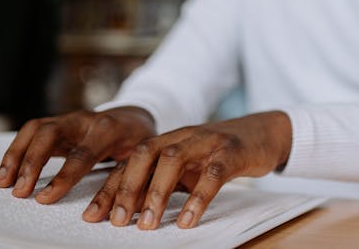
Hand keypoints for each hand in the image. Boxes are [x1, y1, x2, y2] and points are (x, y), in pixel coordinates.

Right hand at [0, 107, 155, 203]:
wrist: (136, 116)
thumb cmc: (139, 140)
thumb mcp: (143, 156)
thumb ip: (132, 176)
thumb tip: (125, 205)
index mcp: (109, 129)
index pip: (82, 154)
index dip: (62, 177)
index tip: (44, 198)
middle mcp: (85, 120)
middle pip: (51, 133)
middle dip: (33, 161)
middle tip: (20, 191)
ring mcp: (69, 120)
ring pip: (36, 129)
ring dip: (16, 155)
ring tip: (3, 182)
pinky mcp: (57, 124)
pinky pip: (31, 132)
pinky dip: (15, 150)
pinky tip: (6, 172)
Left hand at [82, 111, 291, 229]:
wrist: (265, 132)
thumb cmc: (222, 153)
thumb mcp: (191, 165)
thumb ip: (165, 180)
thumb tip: (133, 212)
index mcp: (169, 139)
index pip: (132, 160)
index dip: (111, 187)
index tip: (93, 215)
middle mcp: (183, 136)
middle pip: (145, 153)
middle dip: (127, 187)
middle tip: (117, 220)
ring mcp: (208, 141)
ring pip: (173, 159)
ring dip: (156, 193)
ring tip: (148, 225)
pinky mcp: (232, 152)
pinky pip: (213, 174)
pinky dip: (198, 198)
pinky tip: (188, 220)